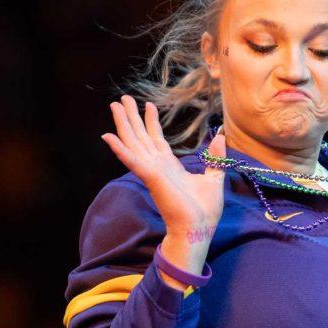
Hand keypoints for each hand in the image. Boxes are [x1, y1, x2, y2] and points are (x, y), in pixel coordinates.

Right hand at [101, 95, 226, 239]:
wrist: (198, 229)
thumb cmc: (204, 211)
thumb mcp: (214, 178)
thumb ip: (214, 158)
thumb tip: (220, 138)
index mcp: (170, 167)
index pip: (157, 139)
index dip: (151, 122)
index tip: (148, 105)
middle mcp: (157, 166)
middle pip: (141, 136)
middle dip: (132, 117)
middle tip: (122, 99)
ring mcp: (151, 171)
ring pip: (133, 143)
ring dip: (123, 124)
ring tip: (115, 106)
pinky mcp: (150, 178)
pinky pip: (132, 160)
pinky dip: (120, 149)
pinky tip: (108, 136)